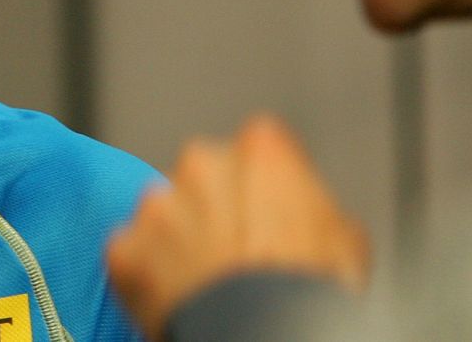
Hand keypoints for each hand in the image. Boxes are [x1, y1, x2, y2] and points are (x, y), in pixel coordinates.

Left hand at [106, 113, 369, 339]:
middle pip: (203, 176)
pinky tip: (176, 300)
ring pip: (164, 214)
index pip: (258, 151)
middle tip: (234, 256)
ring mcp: (158, 205)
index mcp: (261, 149)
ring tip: (205, 284)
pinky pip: (133, 255)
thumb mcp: (346, 239)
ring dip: (178, 241)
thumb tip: (310, 218)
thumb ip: (314, 207)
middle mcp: (201, 163)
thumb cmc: (311, 293)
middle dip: (215, 208)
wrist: (268, 338)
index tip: (268, 218)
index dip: (263, 189)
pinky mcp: (126, 249)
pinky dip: (147, 276)